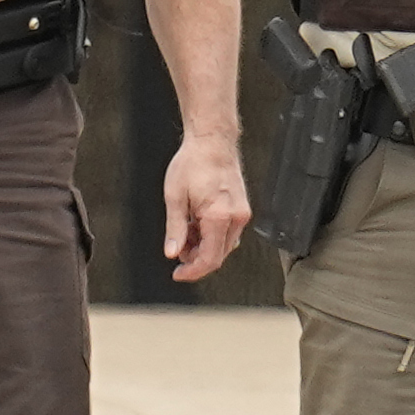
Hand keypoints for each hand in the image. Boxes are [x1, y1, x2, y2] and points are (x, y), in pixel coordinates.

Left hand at [162, 128, 250, 282]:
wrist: (212, 141)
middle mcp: (236, 218)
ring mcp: (241, 213)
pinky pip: (227, 233)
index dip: (192, 271)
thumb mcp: (175, 197)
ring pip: (223, 246)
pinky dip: (211, 235)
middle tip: (177, 248)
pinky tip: (196, 224)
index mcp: (219, 216)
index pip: (210, 259)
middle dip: (196, 258)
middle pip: (218, 256)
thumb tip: (172, 254)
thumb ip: (174, 229)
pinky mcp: (241, 208)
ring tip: (184, 231)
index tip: (177, 274)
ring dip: (203, 247)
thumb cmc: (192, 163)